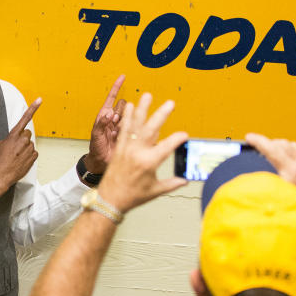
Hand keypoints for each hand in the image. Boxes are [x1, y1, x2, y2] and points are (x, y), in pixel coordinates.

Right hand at [0, 98, 41, 202]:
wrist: (1, 175)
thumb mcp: (1, 145)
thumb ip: (11, 138)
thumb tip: (16, 138)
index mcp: (14, 135)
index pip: (25, 118)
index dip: (33, 108)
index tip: (39, 100)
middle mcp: (23, 140)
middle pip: (27, 134)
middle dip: (23, 139)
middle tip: (15, 148)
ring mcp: (29, 148)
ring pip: (30, 144)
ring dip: (25, 148)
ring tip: (17, 156)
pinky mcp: (33, 156)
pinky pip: (33, 153)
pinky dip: (29, 156)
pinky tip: (21, 160)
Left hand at [85, 74, 126, 173]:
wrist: (102, 162)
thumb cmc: (96, 148)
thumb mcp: (95, 136)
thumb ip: (101, 124)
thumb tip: (108, 113)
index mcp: (105, 116)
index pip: (112, 97)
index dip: (117, 87)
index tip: (123, 77)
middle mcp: (114, 119)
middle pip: (123, 105)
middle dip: (121, 111)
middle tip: (114, 124)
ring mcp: (122, 126)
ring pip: (130, 114)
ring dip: (127, 120)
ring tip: (118, 131)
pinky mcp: (129, 133)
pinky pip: (135, 125)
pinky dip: (136, 127)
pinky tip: (134, 132)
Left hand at [96, 93, 187, 212]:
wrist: (110, 199)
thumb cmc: (132, 197)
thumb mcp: (155, 191)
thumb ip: (172, 184)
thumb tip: (185, 180)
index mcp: (149, 163)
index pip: (167, 146)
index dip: (177, 139)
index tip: (185, 135)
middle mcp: (138, 153)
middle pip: (152, 129)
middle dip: (162, 115)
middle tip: (170, 103)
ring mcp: (127, 148)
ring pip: (136, 125)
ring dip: (142, 109)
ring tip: (147, 95)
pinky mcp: (119, 147)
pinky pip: (123, 129)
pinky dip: (127, 117)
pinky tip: (130, 106)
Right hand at [245, 133, 295, 222]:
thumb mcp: (281, 196)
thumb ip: (268, 184)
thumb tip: (254, 178)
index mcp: (291, 173)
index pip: (272, 150)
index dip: (258, 141)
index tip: (249, 138)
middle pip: (279, 144)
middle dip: (266, 142)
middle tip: (255, 145)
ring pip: (287, 143)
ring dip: (276, 145)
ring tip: (268, 151)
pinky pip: (295, 147)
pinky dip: (286, 148)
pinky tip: (282, 155)